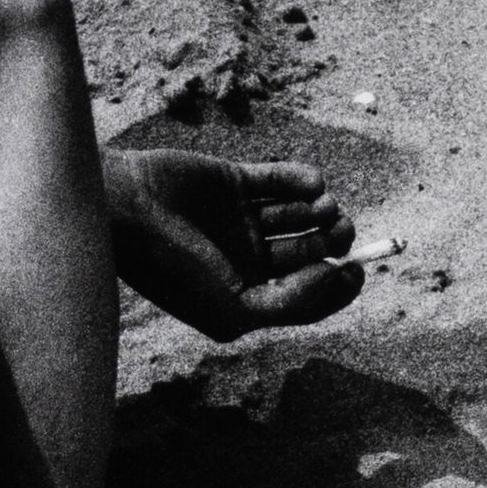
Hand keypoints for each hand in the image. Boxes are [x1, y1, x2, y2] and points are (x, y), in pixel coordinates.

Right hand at [105, 149, 362, 341]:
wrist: (128, 212)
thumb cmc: (173, 269)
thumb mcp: (231, 308)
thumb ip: (286, 303)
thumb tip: (332, 274)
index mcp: (242, 298)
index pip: (304, 298)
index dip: (338, 287)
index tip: (357, 270)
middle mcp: (244, 262)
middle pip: (309, 254)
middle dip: (333, 242)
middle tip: (340, 231)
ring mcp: (240, 221)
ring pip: (300, 216)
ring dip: (322, 211)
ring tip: (322, 207)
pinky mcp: (235, 182)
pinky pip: (282, 179)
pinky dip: (305, 180)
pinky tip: (313, 186)